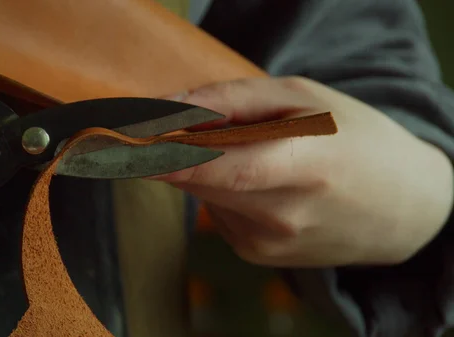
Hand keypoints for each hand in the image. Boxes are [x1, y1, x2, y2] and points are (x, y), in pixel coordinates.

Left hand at [155, 77, 453, 266]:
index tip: (120, 143)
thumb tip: (173, 104)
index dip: (162, 156)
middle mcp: (283, 215)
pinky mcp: (257, 255)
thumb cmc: (359, 141)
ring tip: (250, 152)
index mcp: (305, 166)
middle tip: (161, 129)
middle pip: (196, 179)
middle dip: (170, 152)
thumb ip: (236, 98)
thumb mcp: (307, 98)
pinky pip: (216, 211)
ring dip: (202, 167)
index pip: (216, 167)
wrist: (402, 209)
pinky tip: (258, 182)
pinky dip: (220, 189)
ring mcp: (268, 243)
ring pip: (202, 194)